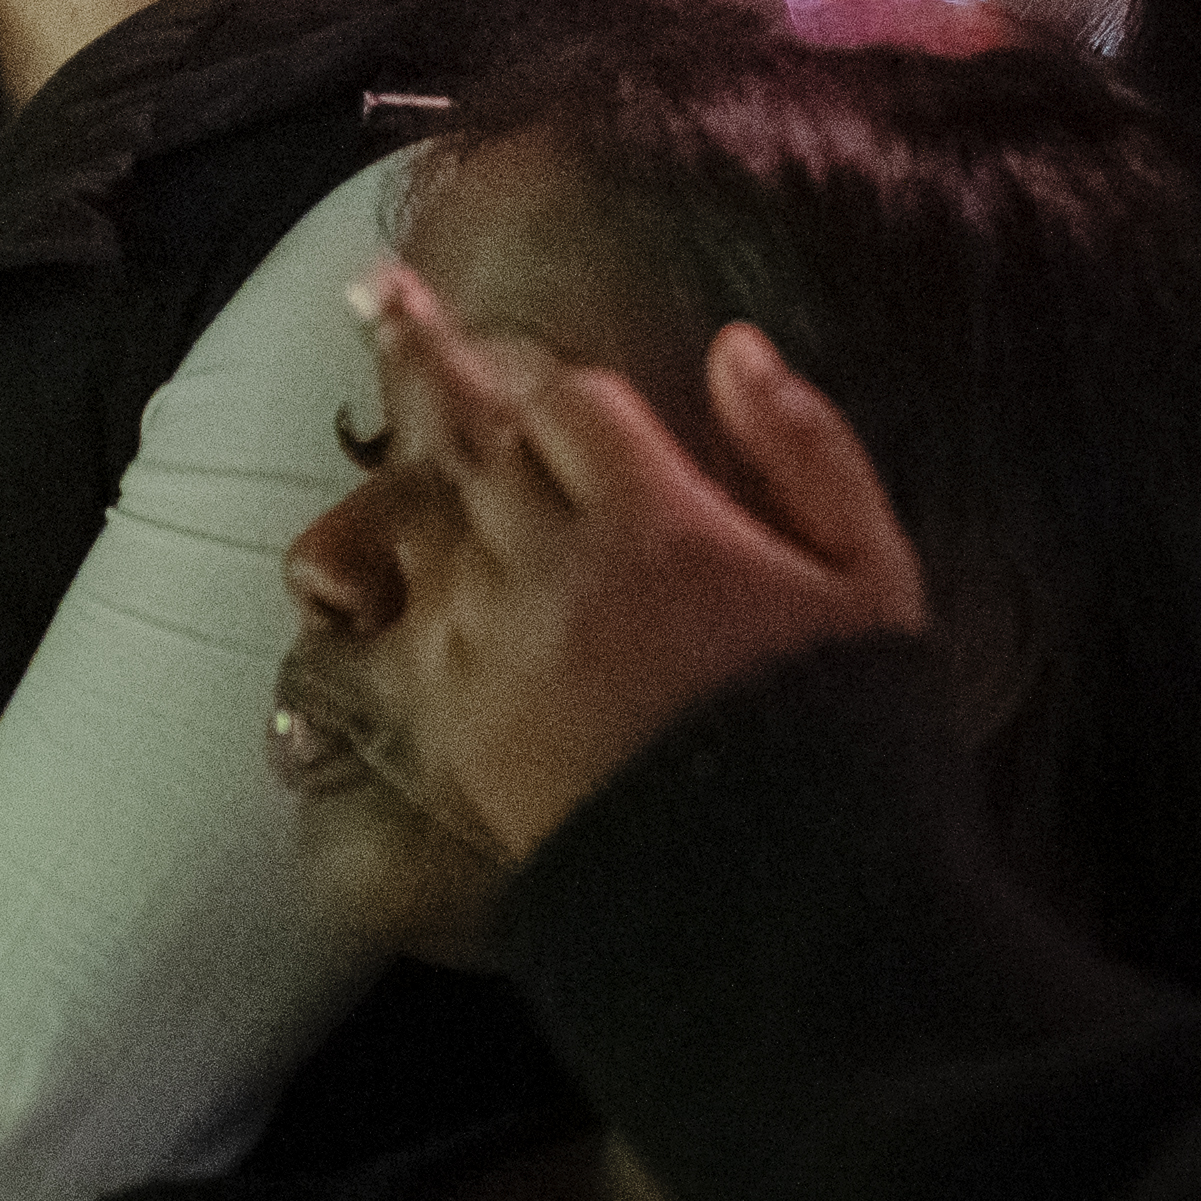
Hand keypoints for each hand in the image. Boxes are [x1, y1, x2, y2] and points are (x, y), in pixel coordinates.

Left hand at [342, 266, 933, 863]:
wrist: (778, 911)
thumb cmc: (842, 738)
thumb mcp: (871, 577)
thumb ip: (805, 448)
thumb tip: (734, 346)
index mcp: (660, 522)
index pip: (572, 404)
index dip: (559, 384)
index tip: (533, 357)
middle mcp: (554, 569)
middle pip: (469, 438)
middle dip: (425, 359)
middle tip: (372, 290)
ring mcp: (488, 652)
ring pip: (417, 521)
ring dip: (393, 461)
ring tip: (347, 406)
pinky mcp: (452, 735)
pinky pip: (370, 646)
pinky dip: (351, 608)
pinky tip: (328, 578)